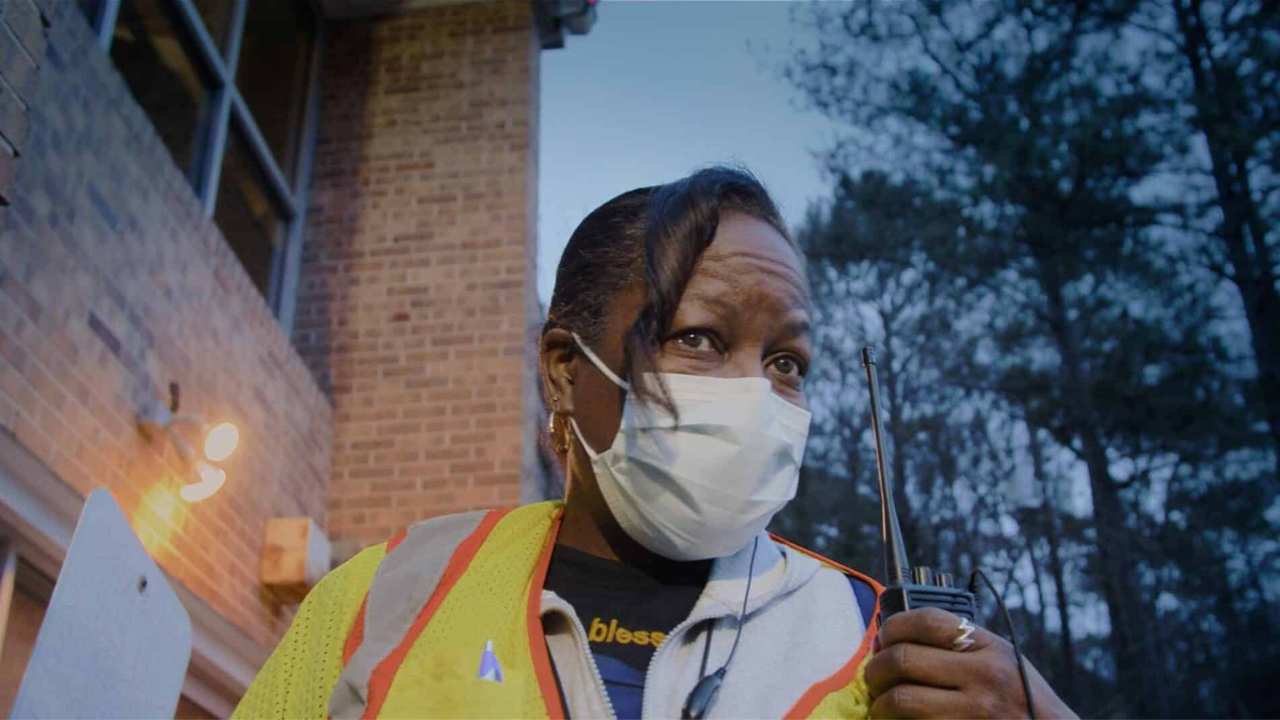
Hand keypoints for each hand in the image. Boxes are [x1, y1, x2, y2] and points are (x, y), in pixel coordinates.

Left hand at [865, 607, 1076, 718]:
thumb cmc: (1024, 701)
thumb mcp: (1002, 660)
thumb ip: (960, 646)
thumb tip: (897, 638)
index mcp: (990, 649)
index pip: (926, 621)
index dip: (892, 627)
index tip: (883, 639)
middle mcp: (984, 677)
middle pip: (903, 659)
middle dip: (876, 669)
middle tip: (874, 677)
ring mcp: (975, 712)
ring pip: (900, 699)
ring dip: (880, 703)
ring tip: (881, 704)